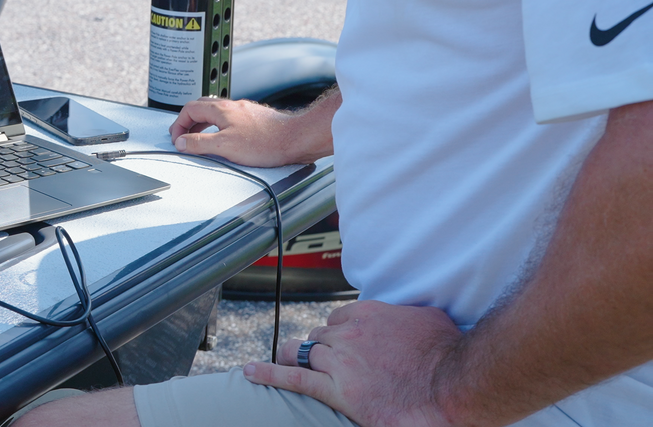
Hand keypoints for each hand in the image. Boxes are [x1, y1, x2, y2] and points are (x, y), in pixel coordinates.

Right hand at [169, 95, 332, 167]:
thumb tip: (181, 142)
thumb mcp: (225, 146)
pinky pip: (230, 119)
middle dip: (189, 122)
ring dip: (204, 124)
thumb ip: (199, 144)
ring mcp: (245, 111)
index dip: (179, 124)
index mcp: (221, 110)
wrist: (296, 138)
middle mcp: (232, 106)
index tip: (177, 138)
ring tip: (201, 139)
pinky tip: (226, 139)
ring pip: (216, 113)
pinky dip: (220, 127)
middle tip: (184, 136)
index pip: (189, 109)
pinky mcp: (256, 119)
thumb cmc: (266, 142)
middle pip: (201, 107)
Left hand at [243, 300, 463, 426]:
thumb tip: (406, 318)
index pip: (338, 319)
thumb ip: (407, 315)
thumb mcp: (428, 318)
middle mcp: (349, 334)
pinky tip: (249, 372)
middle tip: (324, 363)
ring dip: (296, 359)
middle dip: (319, 349)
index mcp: (368, 314)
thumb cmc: (448, 353)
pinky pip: (294, 378)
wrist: (453, 384)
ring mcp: (341, 361)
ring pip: (304, 354)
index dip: (337, 334)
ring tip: (286, 364)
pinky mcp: (339, 389)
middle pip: (318, 337)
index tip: (340, 344)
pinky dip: (269, 374)